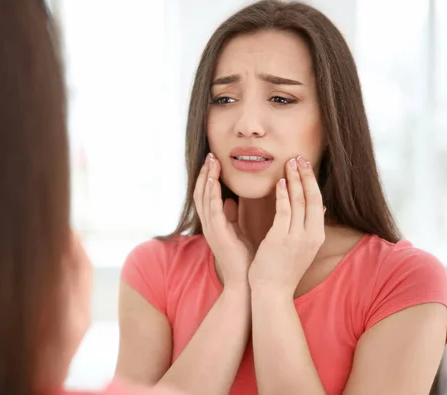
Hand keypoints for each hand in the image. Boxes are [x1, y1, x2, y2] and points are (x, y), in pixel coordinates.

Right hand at [194, 153, 253, 287]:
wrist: (245, 282)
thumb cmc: (245, 259)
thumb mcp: (238, 232)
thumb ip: (232, 217)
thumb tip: (230, 201)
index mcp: (214, 223)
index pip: (207, 195)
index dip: (209, 177)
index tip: (215, 160)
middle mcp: (209, 225)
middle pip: (201, 193)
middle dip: (205, 173)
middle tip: (210, 155)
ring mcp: (211, 229)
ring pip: (204, 198)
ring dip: (207, 179)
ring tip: (212, 162)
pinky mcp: (218, 234)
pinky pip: (212, 210)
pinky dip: (212, 193)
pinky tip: (215, 181)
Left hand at [249, 156, 324, 296]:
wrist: (272, 292)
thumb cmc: (283, 269)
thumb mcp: (303, 247)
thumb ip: (310, 226)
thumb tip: (320, 206)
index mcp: (316, 236)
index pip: (318, 202)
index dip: (312, 182)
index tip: (306, 166)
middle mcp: (310, 235)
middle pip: (311, 198)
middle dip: (305, 175)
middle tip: (300, 157)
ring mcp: (296, 237)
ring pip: (298, 201)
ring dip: (294, 179)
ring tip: (290, 162)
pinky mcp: (280, 239)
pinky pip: (283, 211)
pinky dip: (283, 194)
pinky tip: (280, 181)